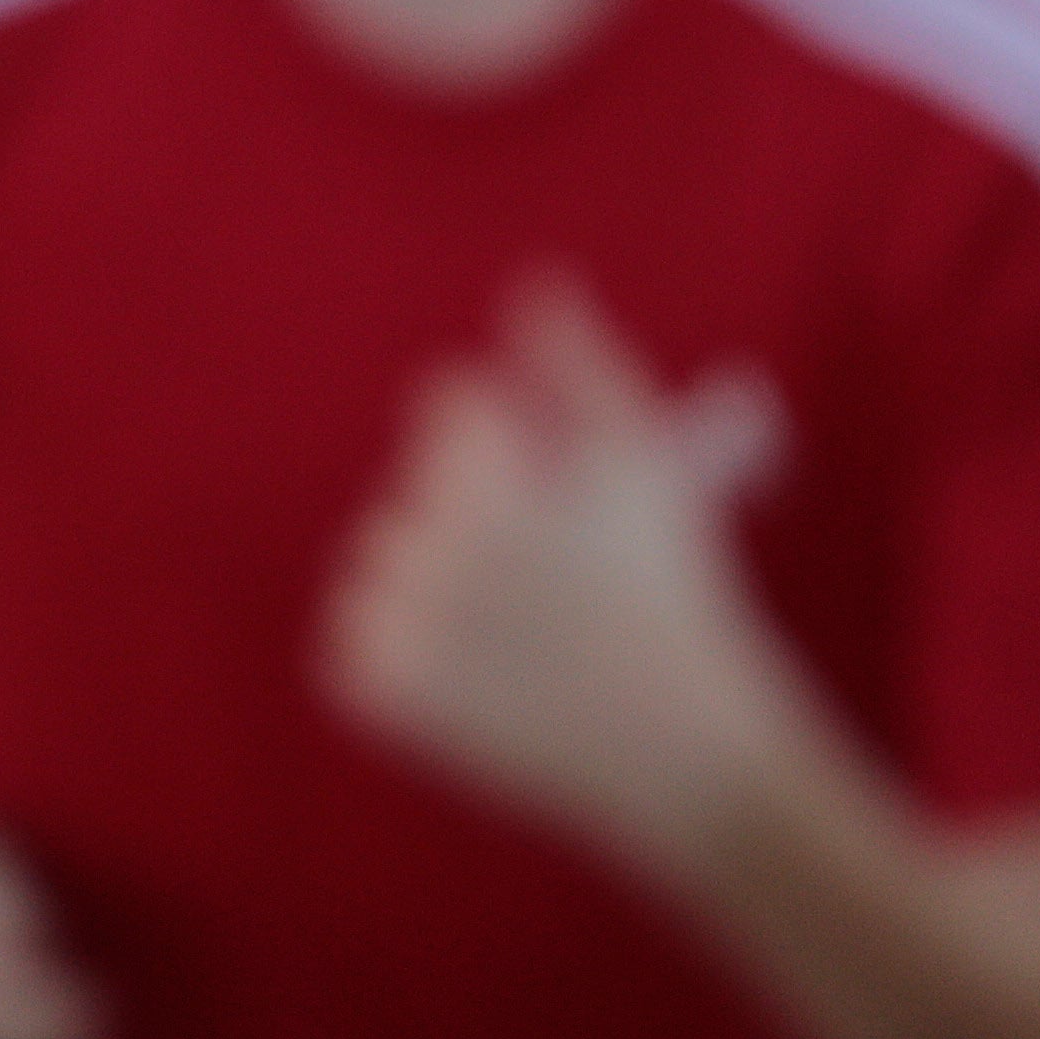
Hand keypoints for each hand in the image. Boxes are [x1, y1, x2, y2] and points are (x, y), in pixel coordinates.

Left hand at [317, 276, 811, 883]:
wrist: (683, 757)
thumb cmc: (672, 597)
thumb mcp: (642, 464)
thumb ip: (579, 362)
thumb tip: (533, 281)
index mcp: (489, 478)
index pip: (452, 406)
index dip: (511, 443)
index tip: (551, 488)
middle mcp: (431, 544)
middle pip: (418, 486)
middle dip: (471, 512)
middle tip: (539, 570)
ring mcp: (401, 622)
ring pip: (380, 560)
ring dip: (427, 579)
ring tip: (510, 622)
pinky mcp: (382, 691)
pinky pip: (356, 641)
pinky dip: (397, 653)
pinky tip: (472, 669)